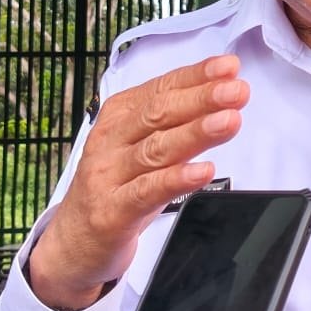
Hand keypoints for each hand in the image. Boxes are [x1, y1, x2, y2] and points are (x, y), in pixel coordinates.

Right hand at [29, 55, 249, 310]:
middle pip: (159, 114)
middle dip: (201, 99)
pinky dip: (177, 179)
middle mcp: (110, 140)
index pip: (162, 88)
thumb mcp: (143, 147)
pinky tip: (204, 171)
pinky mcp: (112, 212)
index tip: (229, 67)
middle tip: (236, 90)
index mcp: (119, 116)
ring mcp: (108, 176)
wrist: (73, 243)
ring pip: (157, 149)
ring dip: (196, 132)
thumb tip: (221, 94)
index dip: (196, 76)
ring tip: (229, 121)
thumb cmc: (118, 187)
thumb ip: (175, 122)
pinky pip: (148, 192)